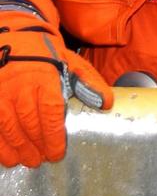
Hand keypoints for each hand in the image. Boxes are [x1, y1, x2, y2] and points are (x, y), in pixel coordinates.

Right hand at [0, 16, 112, 167]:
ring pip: (7, 127)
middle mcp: (21, 86)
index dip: (53, 136)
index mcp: (46, 78)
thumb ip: (90, 83)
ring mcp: (0, 92)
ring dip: (16, 148)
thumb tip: (107, 104)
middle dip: (36, 146)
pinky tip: (4, 154)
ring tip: (24, 161)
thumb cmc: (47, 53)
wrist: (16, 34)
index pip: (51, 113)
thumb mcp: (72, 61)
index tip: (56, 153)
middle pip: (29, 123)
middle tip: (40, 160)